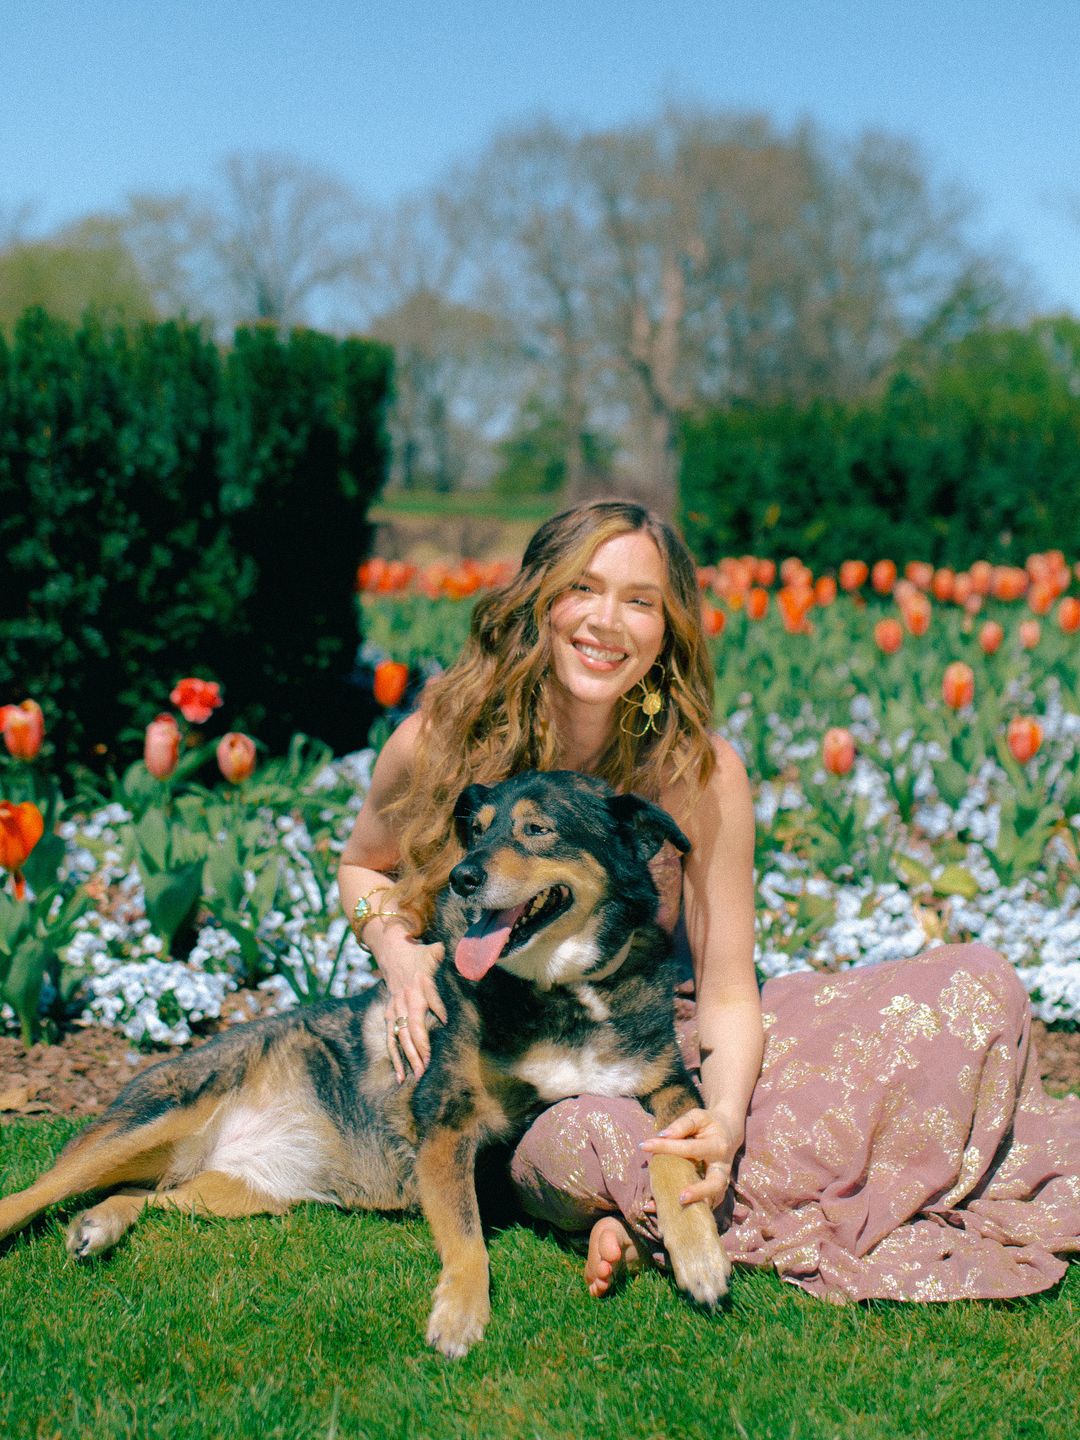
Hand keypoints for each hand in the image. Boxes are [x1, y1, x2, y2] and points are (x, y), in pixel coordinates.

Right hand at [370, 925, 446, 1081]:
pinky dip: (394, 1058)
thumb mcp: (433, 951)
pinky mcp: (389, 1016)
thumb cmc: (417, 954)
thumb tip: (460, 954)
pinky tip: (400, 1076)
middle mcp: (406, 1000)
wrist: (390, 952)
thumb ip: (445, 955)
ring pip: (400, 1038)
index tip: (444, 1020)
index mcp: (419, 984)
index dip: (436, 1007)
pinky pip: (391, 1040)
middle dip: (419, 1047)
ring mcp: (395, 1010)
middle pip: (412, 1026)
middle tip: (427, 1066)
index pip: (429, 997)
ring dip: (407, 1057)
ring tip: (415, 1076)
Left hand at [640, 1107, 741, 1206]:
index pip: (689, 1148)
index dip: (666, 1146)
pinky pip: (705, 1205)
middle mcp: (722, 1168)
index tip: (644, 1145)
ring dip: (693, 1209)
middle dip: (699, 1192)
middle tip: (680, 1198)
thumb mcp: (698, 1117)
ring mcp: (721, 1183)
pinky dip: (690, 1212)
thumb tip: (662, 1135)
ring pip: (712, 1200)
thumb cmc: (709, 1124)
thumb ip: (682, 1125)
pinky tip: (668, 1214)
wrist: (729, 1132)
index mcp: (717, 1147)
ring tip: (668, 1212)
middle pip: (715, 1185)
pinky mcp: (716, 1192)